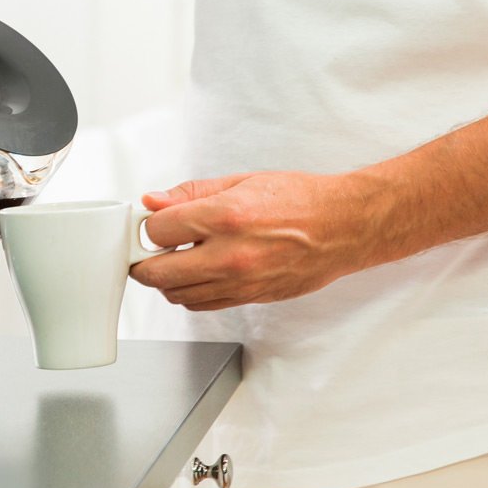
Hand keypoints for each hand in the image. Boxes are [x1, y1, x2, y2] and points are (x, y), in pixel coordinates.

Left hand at [128, 171, 387, 310]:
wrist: (344, 227)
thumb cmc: (300, 200)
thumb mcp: (241, 181)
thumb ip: (191, 193)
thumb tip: (153, 201)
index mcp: (226, 216)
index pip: (158, 231)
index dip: (149, 226)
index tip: (154, 222)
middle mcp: (230, 255)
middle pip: (158, 273)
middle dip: (143, 261)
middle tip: (146, 250)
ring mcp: (240, 282)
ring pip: (177, 295)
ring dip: (166, 280)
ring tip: (175, 260)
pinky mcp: (250, 298)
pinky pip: (202, 305)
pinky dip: (190, 293)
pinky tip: (196, 274)